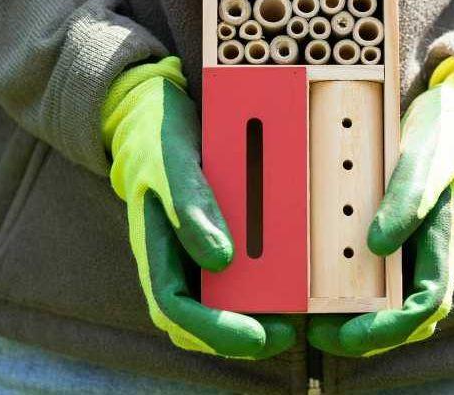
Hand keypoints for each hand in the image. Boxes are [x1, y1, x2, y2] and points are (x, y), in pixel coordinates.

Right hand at [103, 57, 295, 358]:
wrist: (155, 116)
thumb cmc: (158, 138)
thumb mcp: (170, 162)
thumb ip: (190, 207)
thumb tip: (222, 260)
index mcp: (155, 250)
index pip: (177, 310)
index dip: (216, 331)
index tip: (257, 336)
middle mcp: (175, 262)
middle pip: (201, 324)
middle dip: (242, 338)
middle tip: (289, 332)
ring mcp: (194, 256)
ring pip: (221, 308)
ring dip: (256, 319)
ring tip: (299, 319)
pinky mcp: (217, 243)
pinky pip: (239, 278)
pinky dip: (266, 288)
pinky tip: (298, 283)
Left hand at [308, 58, 453, 356]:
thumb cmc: (443, 142)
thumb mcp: (426, 161)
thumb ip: (408, 200)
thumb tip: (377, 246)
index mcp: (444, 246)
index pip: (424, 307)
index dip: (387, 329)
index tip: (349, 333)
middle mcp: (430, 259)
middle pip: (404, 322)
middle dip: (362, 337)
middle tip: (315, 334)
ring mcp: (415, 256)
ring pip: (391, 310)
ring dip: (354, 324)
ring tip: (311, 323)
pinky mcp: (397, 248)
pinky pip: (376, 287)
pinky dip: (349, 298)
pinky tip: (315, 291)